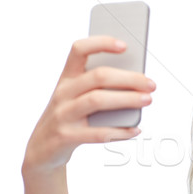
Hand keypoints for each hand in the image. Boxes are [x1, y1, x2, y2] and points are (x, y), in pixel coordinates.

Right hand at [23, 36, 155, 173]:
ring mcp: (63, 114)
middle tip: (151, 84)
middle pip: (98, 76)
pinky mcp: (66, 136)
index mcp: (66, 77)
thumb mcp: (77, 98)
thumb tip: (137, 84)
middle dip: (129, 78)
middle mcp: (63, 92)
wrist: (41, 150)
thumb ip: (100, 89)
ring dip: (127, 99)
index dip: (101, 43)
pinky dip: (120, 131)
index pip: (79, 50)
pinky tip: (135, 129)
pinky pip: (98, 133)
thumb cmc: (69, 118)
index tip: (125, 45)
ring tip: (147, 100)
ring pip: (97, 100)